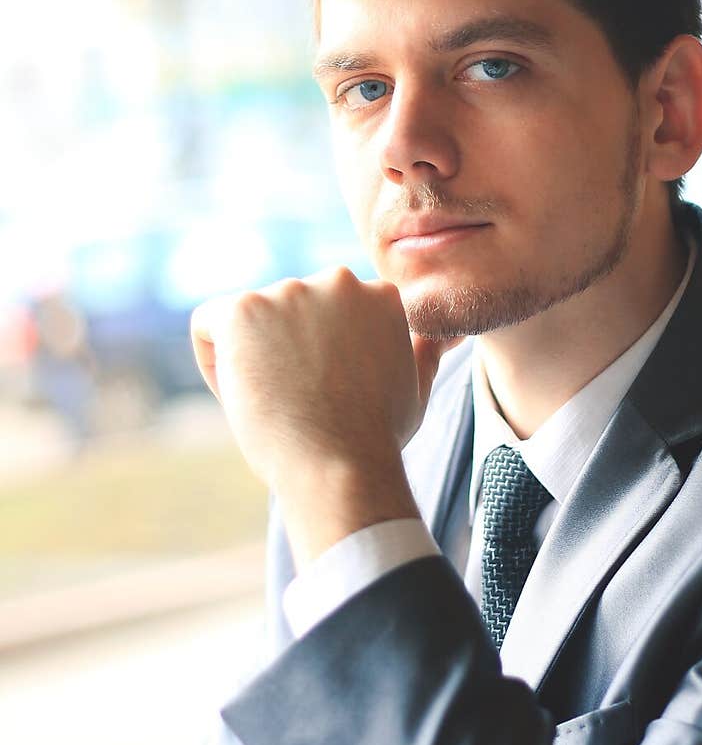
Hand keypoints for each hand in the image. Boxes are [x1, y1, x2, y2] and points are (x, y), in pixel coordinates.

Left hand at [190, 268, 457, 562]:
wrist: (341, 465)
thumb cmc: (377, 437)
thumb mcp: (414, 385)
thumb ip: (424, 349)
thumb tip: (451, 334)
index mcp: (379, 293)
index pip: (328, 315)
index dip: (324, 359)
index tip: (330, 395)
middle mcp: (336, 280)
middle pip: (288, 314)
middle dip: (286, 354)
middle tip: (303, 403)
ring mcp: (288, 292)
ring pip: (248, 323)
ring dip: (253, 360)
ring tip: (279, 404)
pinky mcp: (243, 309)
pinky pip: (208, 327)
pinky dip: (215, 363)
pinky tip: (244, 393)